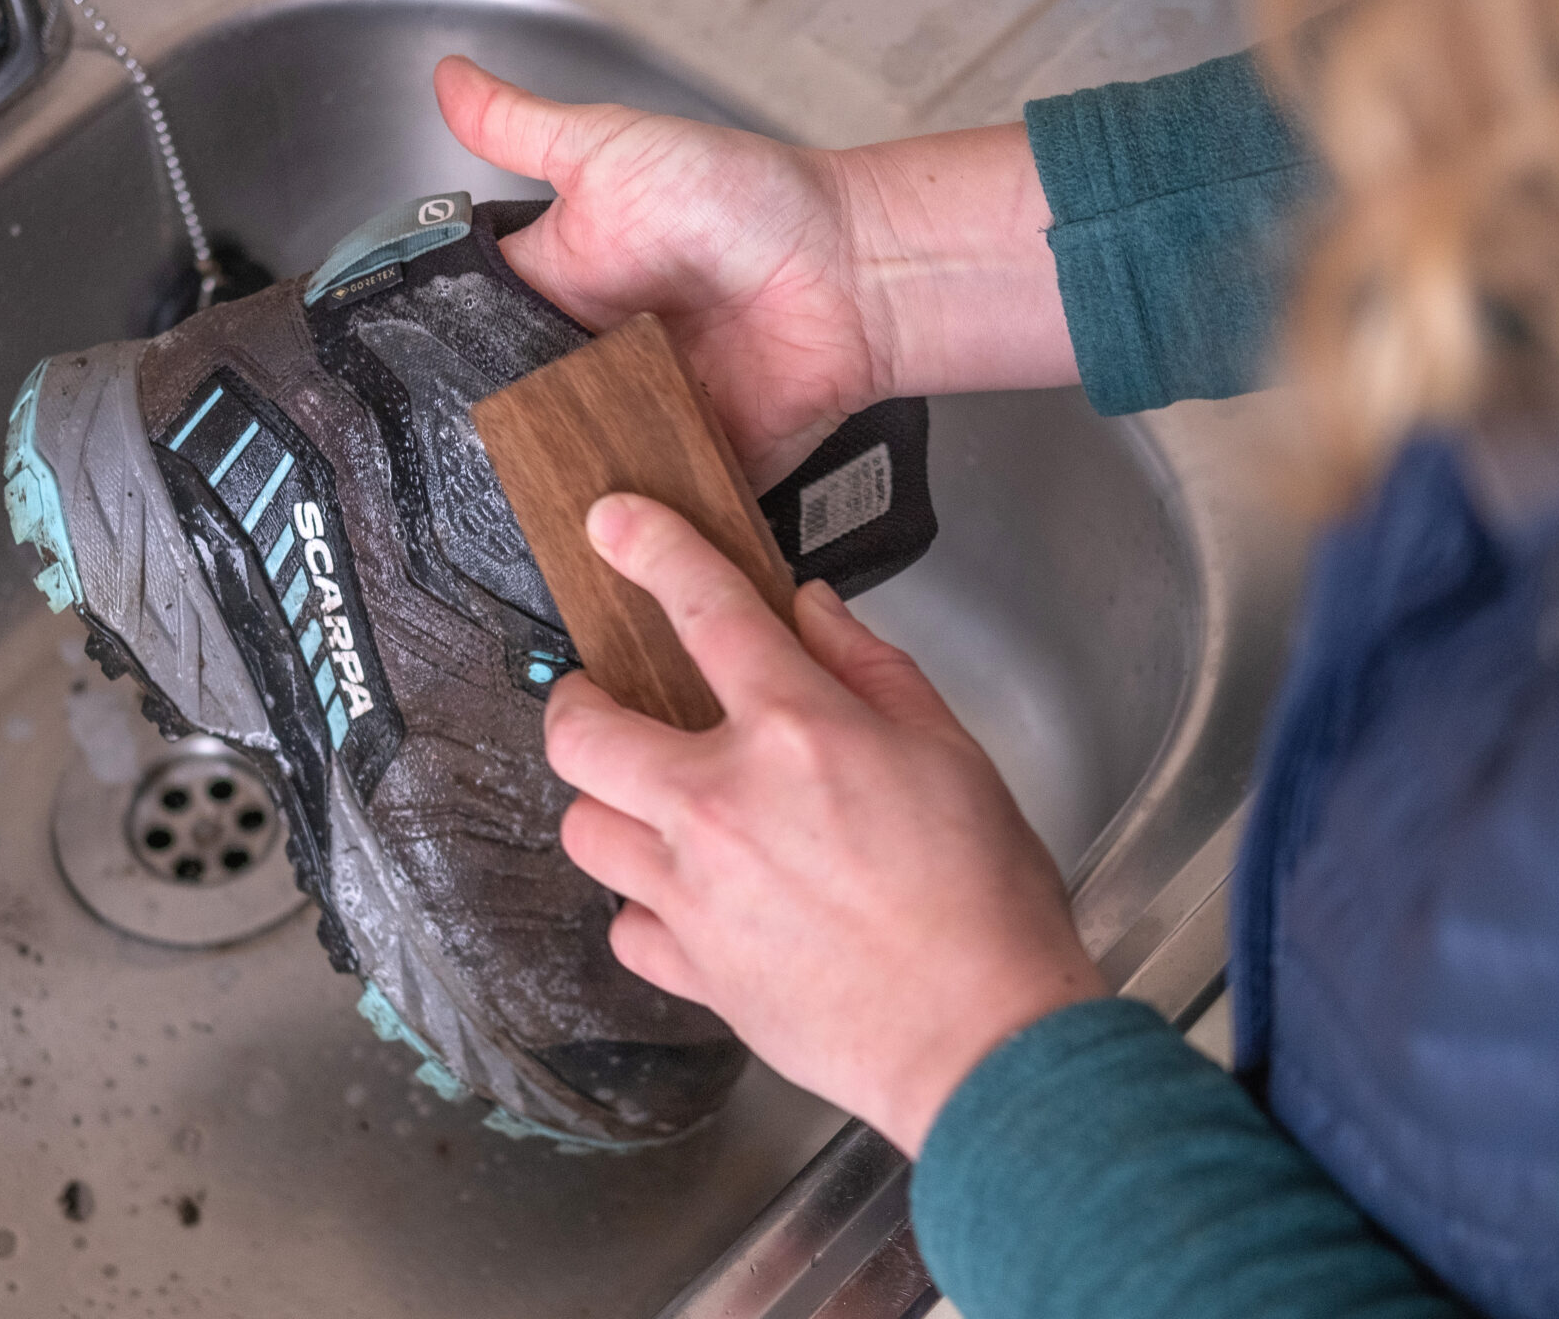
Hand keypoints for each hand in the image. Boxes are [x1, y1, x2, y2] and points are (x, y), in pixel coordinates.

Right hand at [435, 58, 1074, 489]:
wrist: (845, 269)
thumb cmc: (740, 201)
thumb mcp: (611, 148)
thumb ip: (520, 128)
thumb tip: (445, 76)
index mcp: (559, 294)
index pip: (474, 340)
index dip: (438, 363)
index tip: (403, 381)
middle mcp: (592, 366)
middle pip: (516, 421)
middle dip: (498, 439)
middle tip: (470, 449)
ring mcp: (639, 423)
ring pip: (573, 475)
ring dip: (553, 488)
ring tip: (524, 499)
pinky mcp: (689, 472)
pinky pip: (648, 518)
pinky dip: (629, 530)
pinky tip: (598, 540)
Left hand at [543, 494, 1106, 1155]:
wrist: (980, 1035)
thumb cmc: (983, 897)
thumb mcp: (951, 748)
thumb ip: (870, 668)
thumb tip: (810, 612)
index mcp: (795, 732)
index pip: (702, 608)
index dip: (649, 549)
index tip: (613, 522)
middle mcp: (720, 805)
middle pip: (582, 731)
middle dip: (574, 699)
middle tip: (599, 696)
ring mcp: (693, 893)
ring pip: (583, 830)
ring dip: (604, 804)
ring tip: (645, 798)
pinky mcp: (692, 970)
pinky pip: (625, 926)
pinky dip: (644, 908)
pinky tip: (686, 898)